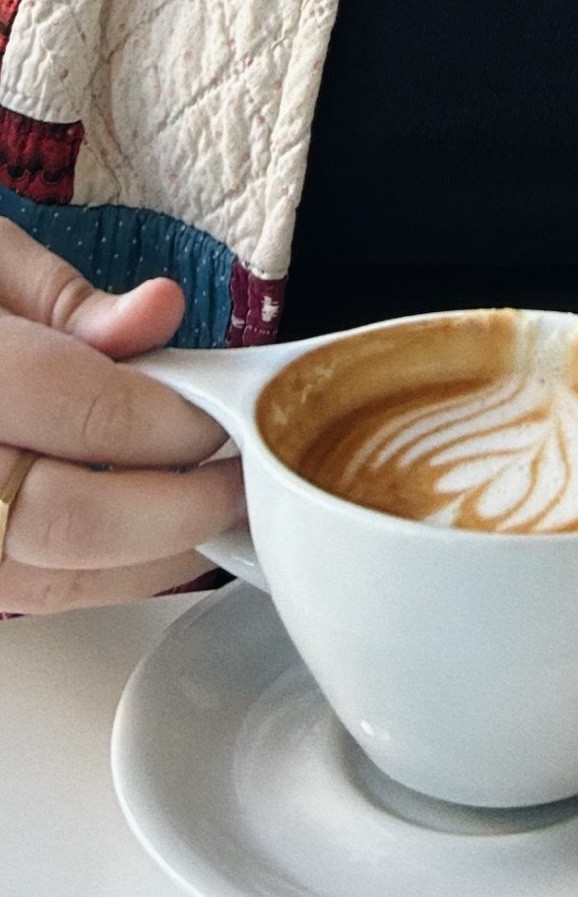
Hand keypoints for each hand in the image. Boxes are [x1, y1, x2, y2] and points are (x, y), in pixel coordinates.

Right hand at [0, 219, 243, 612]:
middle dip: (177, 507)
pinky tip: (133, 545)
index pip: (83, 407)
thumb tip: (158, 315)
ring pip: (42, 580)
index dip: (174, 419)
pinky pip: (15, 598)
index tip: (227, 413)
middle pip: (66, 518)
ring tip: (205, 518)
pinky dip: (84, 578)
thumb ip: (62, 298)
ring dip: (143, 561)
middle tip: (238, 478)